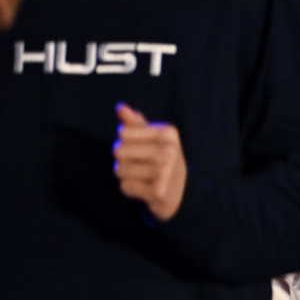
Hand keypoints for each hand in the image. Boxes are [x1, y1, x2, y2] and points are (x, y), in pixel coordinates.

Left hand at [114, 104, 186, 221]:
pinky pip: (125, 187)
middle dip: (123, 160)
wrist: (180, 190)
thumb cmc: (160, 158)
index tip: (141, 147)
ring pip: (119, 170)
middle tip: (141, 164)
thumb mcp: (151, 138)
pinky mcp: (158, 191)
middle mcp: (169, 150)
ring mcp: (165, 171)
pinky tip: (145, 189)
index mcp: (168, 133)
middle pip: (118, 151)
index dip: (125, 141)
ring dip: (125, 175)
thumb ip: (134, 122)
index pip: (123, 132)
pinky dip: (130, 190)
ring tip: (143, 177)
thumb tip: (120, 107)